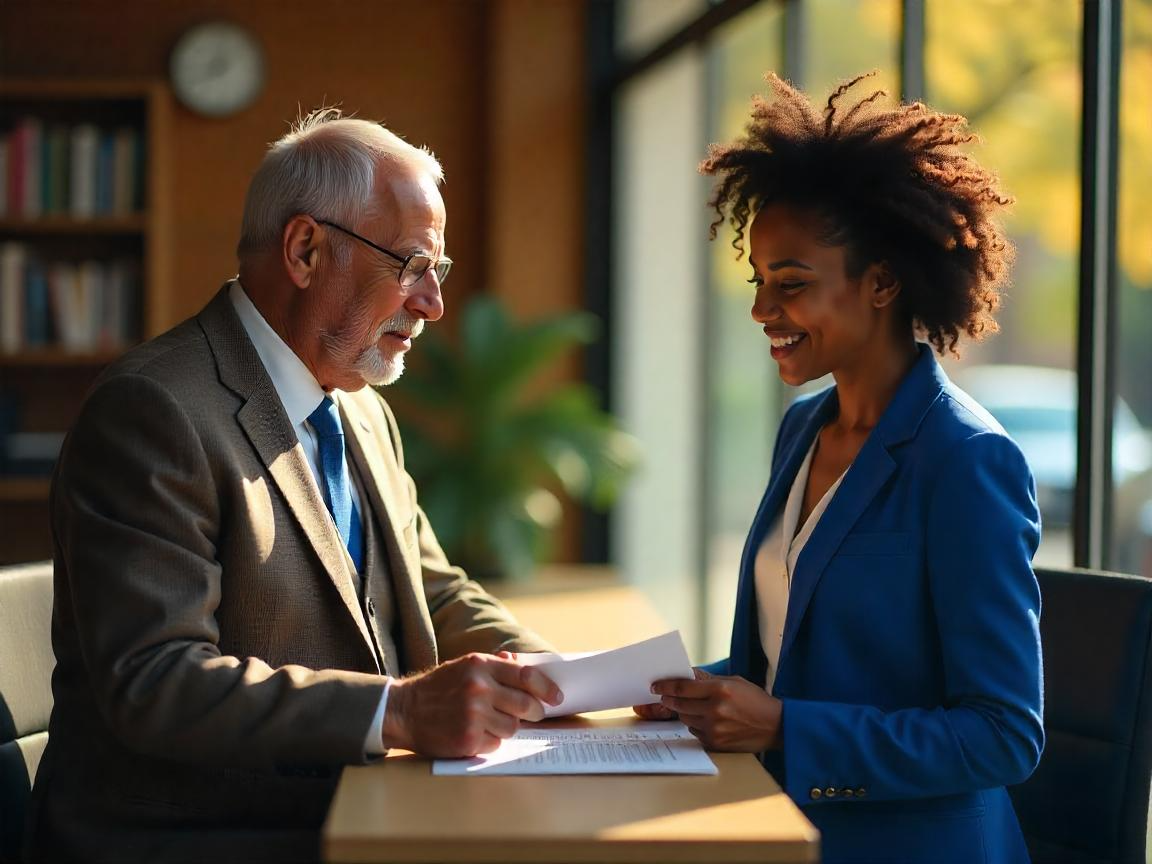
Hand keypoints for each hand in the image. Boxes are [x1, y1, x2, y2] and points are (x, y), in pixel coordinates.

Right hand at [383, 653, 562, 757]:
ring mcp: (472, 715)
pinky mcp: (467, 739)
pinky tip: (474, 733)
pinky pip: (495, 744)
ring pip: (512, 728)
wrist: (404, 710)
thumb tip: (527, 667)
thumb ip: (496, 666)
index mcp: (480, 665)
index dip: (547, 688)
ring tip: (489, 721)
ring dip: (506, 727)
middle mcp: (478, 688)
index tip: (556, 696)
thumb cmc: (438, 688)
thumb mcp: (464, 666)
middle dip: (533, 711)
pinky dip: (490, 741)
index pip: (526, 676)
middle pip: (525, 705)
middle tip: (532, 713)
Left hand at [650, 674, 781, 751]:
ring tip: (690, 706)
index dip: (665, 686)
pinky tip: (704, 720)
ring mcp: (714, 728)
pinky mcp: (715, 743)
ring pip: (685, 718)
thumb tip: (685, 676)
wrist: (777, 726)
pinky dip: (695, 724)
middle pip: (680, 704)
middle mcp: (715, 710)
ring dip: (683, 711)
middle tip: (664, 695)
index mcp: (720, 690)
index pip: (682, 687)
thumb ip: (708, 680)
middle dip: (670, 699)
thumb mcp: (734, 682)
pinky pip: (695, 732)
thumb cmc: (756, 701)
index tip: (655, 685)